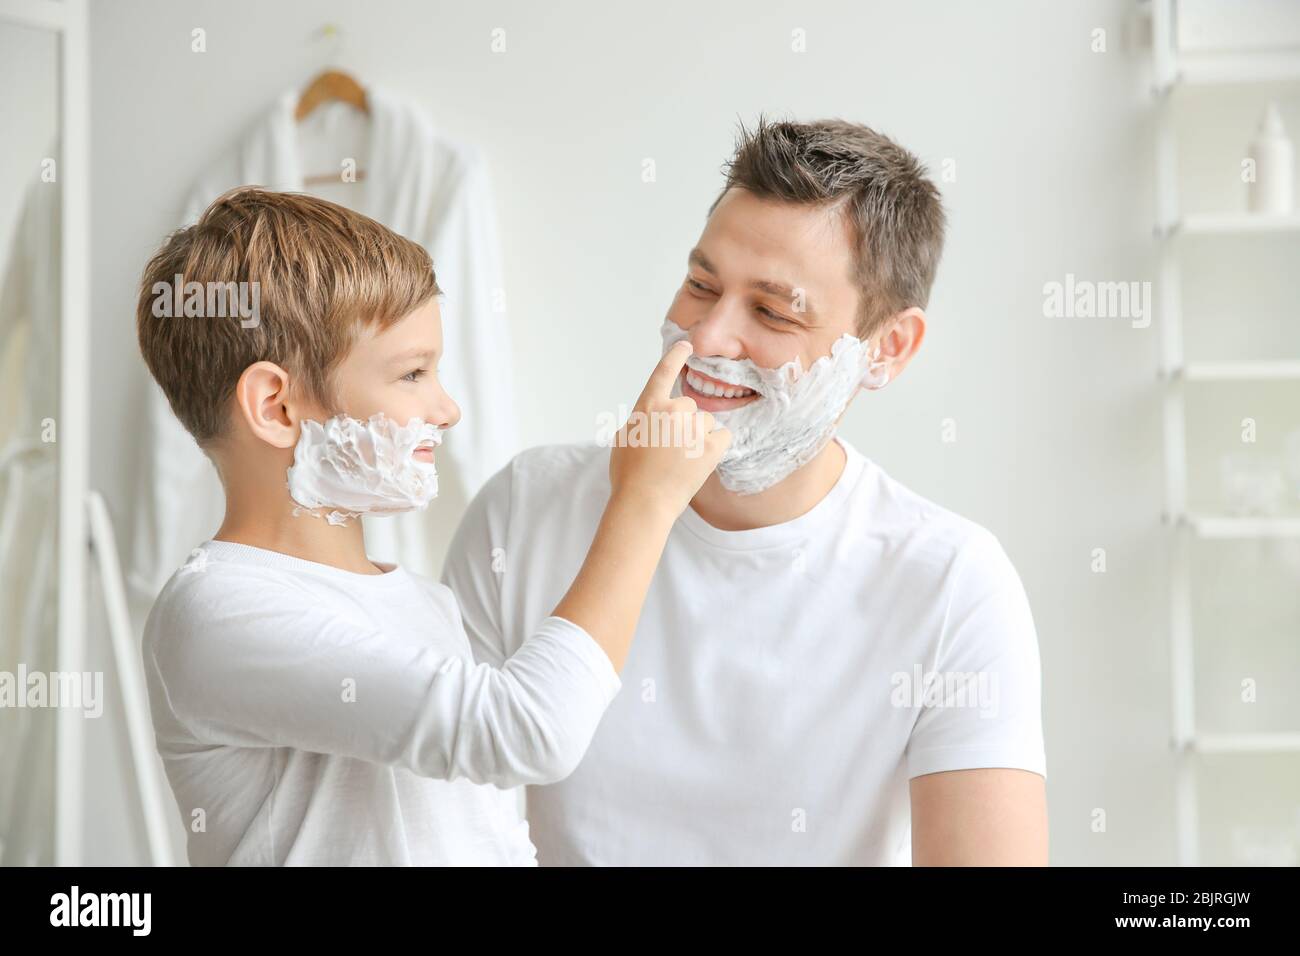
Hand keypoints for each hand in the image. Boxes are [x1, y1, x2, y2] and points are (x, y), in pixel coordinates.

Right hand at [608, 341, 730, 519]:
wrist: (644, 503)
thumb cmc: (628, 476)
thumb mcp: (624, 438)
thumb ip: (641, 419)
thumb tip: (653, 415)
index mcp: (648, 406)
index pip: (664, 373)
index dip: (675, 356)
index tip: (686, 344)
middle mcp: (672, 410)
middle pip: (689, 406)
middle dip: (685, 422)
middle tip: (671, 449)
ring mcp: (694, 427)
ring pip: (706, 422)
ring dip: (699, 435)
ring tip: (682, 460)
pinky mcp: (711, 446)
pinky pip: (723, 436)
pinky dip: (716, 446)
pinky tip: (701, 461)